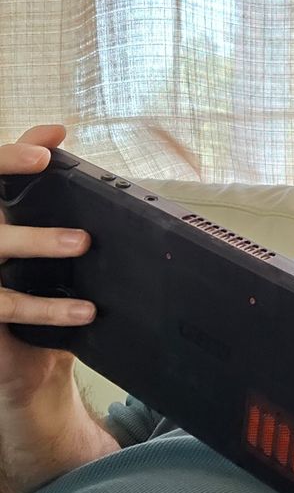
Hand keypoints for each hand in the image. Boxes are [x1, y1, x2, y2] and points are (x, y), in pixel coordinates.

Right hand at [0, 124, 115, 492]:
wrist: (24, 362)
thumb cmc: (28, 284)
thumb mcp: (34, 232)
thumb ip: (41, 186)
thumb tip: (56, 129)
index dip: (8, 160)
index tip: (44, 153)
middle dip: (27, 209)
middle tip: (71, 204)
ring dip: (40, 244)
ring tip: (83, 244)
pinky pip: (8, 306)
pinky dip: (49, 307)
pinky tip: (85, 310)